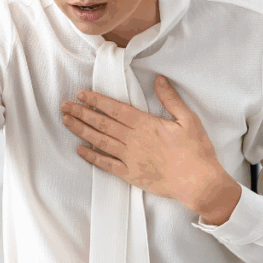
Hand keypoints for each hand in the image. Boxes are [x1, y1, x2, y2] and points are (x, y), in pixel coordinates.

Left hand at [60, 75, 224, 209]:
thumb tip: (159, 80)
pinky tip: (80, 149)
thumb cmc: (196, 150)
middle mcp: (132, 140)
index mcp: (145, 124)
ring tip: (66, 121)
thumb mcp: (188, 119)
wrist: (198, 182)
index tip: (81, 94)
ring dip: (81, 130)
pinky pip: (106, 164)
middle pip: (101, 123)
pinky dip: (92, 156)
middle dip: (81, 112)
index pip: (114, 109)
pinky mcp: (130, 174)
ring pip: (99, 141)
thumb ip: (171, 99)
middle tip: (65, 105)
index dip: (96, 101)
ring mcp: (129, 158)